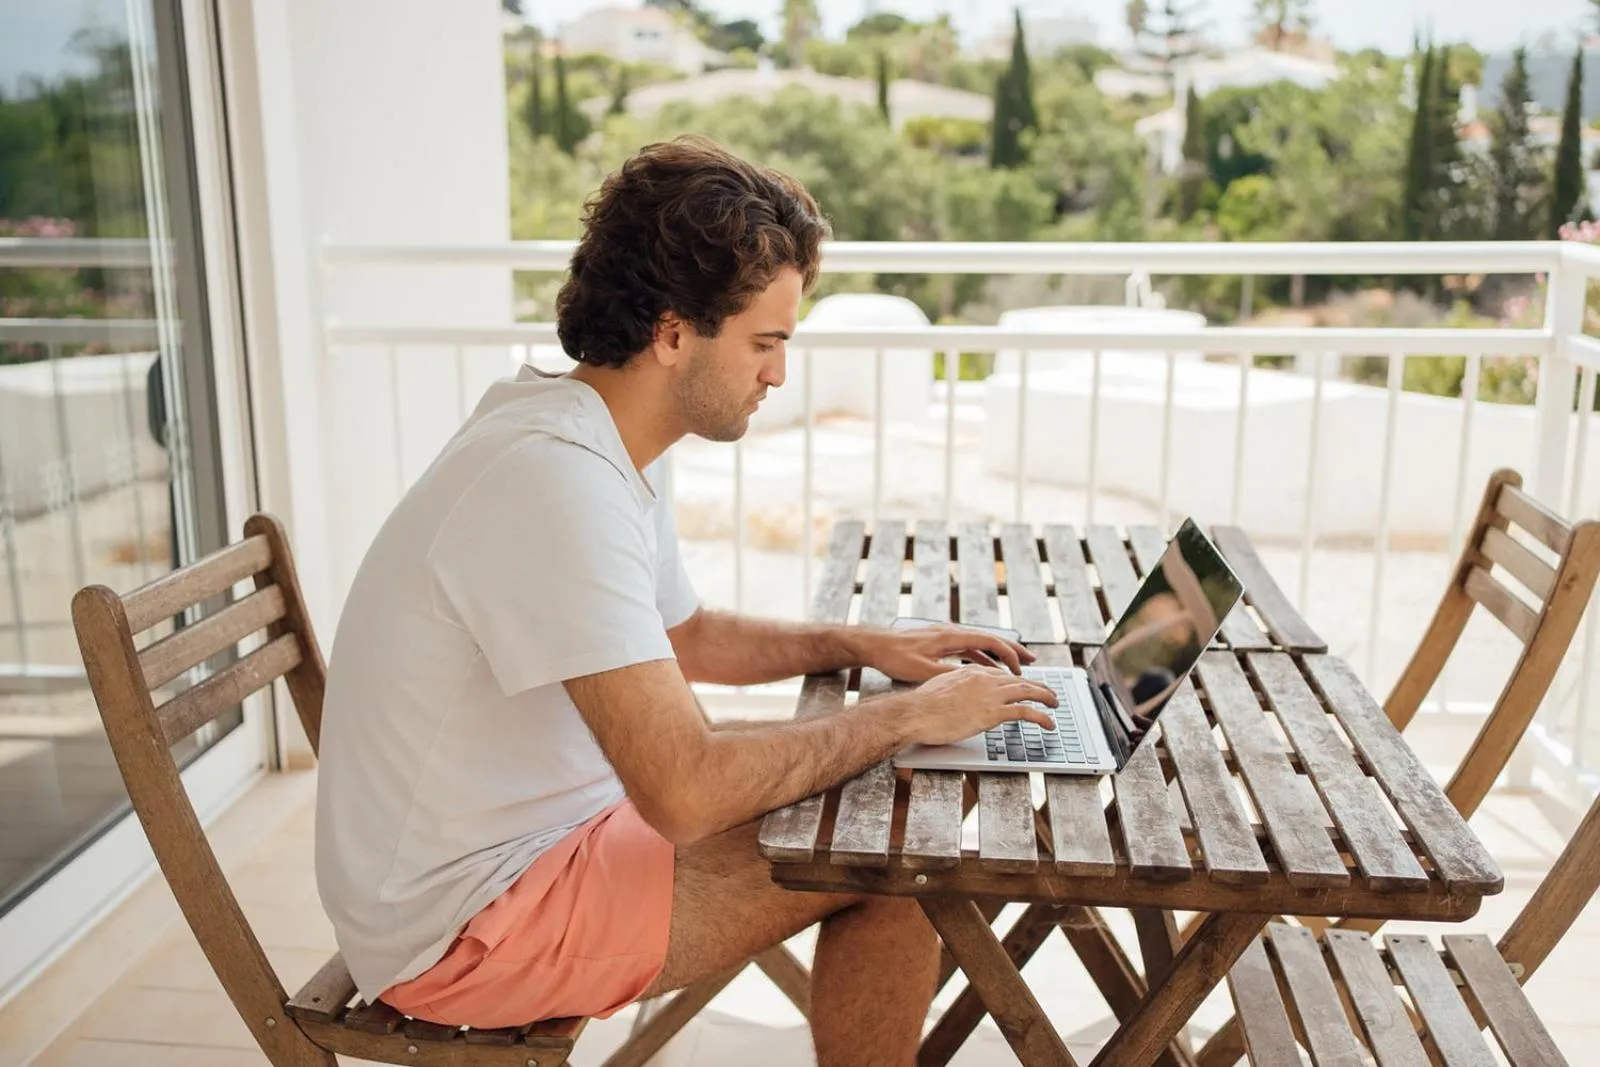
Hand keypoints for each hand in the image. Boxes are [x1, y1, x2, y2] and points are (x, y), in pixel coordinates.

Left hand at [853, 623, 1035, 682]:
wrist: (874, 644)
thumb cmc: (895, 656)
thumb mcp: (922, 670)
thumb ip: (949, 674)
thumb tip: (972, 681)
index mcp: (951, 637)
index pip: (989, 641)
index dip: (1009, 654)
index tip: (1022, 668)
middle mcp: (952, 632)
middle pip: (990, 639)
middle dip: (1012, 650)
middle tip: (1032, 661)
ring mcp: (946, 636)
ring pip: (980, 643)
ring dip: (999, 654)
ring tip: (1016, 666)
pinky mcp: (940, 641)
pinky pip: (969, 648)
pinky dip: (984, 656)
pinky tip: (989, 667)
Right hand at [889, 666, 1057, 746]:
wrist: (916, 713)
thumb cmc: (921, 705)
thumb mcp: (939, 688)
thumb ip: (954, 690)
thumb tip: (956, 699)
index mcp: (971, 672)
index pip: (1001, 674)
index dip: (1016, 680)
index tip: (1023, 685)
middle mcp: (984, 679)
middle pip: (1019, 680)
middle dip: (1037, 686)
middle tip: (1048, 692)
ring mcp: (990, 694)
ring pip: (1027, 692)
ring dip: (1045, 697)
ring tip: (1055, 703)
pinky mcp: (993, 712)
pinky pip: (1025, 712)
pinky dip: (1041, 717)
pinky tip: (1048, 723)